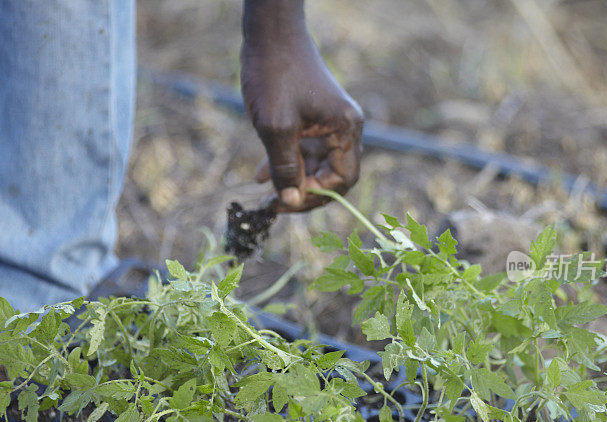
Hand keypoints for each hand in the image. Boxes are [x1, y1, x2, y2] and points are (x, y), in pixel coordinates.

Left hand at [241, 0, 363, 212]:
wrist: (269, 34)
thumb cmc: (275, 74)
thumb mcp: (276, 127)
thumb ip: (285, 167)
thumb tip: (292, 200)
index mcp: (345, 128)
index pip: (342, 179)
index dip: (316, 195)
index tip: (287, 201)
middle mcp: (344, 127)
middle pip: (331, 175)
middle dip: (303, 191)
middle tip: (275, 203)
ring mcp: (329, 122)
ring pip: (315, 165)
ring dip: (291, 179)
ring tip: (265, 191)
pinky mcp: (313, 118)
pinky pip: (304, 150)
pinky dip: (286, 162)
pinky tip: (261, 174)